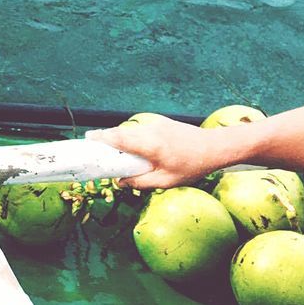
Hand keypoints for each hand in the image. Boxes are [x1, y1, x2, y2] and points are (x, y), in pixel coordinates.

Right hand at [86, 117, 225, 189]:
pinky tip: (138, 148)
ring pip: (131, 130)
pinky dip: (134, 137)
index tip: (88, 138)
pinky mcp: (162, 123)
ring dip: (122, 138)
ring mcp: (156, 124)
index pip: (119, 138)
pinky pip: (142, 129)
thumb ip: (141, 182)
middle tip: (95, 146)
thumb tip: (120, 182)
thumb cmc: (192, 166)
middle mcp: (150, 130)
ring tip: (116, 151)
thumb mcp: (166, 181)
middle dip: (107, 138)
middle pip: (121, 132)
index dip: (101, 138)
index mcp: (149, 145)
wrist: (215, 147)